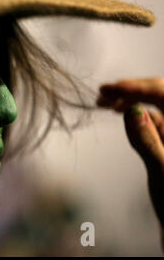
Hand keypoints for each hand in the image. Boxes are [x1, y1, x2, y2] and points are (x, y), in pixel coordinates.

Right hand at [97, 78, 163, 248]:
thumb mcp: (162, 172)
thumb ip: (148, 141)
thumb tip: (133, 111)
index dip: (138, 87)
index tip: (111, 88)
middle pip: (159, 95)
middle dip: (131, 91)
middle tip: (102, 93)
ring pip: (152, 107)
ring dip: (128, 100)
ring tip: (104, 102)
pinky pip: (150, 120)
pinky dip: (133, 114)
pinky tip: (119, 112)